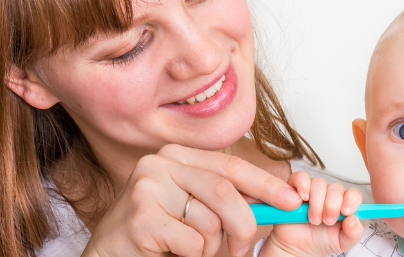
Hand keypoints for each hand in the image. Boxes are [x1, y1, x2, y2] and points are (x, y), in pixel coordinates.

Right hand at [80, 144, 303, 256]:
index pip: (231, 165)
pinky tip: (172, 252)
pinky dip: (193, 256)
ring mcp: (147, 188)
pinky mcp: (140, 217)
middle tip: (243, 248)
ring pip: (210, 221)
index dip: (266, 184)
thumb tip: (278, 199)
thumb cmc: (157, 233)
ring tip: (190, 249)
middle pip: (225, 192)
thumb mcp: (195, 207)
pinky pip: (192, 242)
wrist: (111, 254)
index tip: (292, 200)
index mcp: (176, 155)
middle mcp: (159, 164)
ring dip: (210, 246)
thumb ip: (227, 198)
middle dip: (244, 225)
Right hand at [260, 171, 363, 256]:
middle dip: (332, 206)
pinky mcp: (295, 189)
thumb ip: (353, 234)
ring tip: (313, 220)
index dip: (351, 200)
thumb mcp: (342, 243)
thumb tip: (354, 219)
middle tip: (327, 221)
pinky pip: (300, 177)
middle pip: (336, 188)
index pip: (353, 194)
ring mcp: (312, 190)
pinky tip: (303, 199)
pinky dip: (302, 186)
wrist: (298, 248)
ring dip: (317, 203)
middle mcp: (329, 195)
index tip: (345, 212)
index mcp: (343, 204)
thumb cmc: (321, 242)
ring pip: (319, 184)